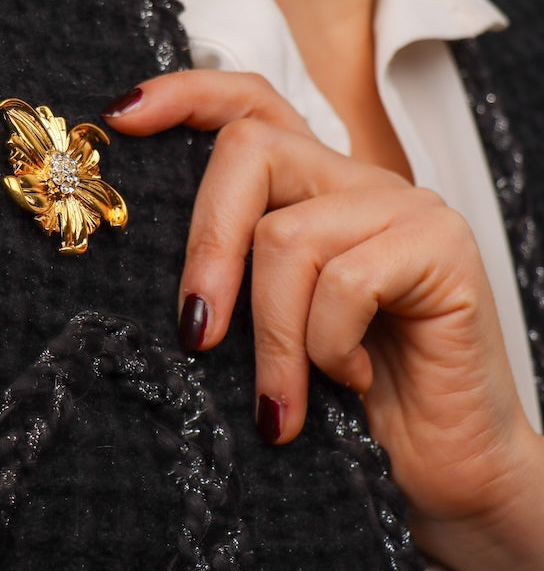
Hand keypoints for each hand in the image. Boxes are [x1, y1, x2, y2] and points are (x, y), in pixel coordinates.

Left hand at [104, 70, 543, 570]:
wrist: (448, 473)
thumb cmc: (345, 407)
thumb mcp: (269, 333)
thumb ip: (231, 279)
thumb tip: (140, 264)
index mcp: (312, 191)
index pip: (252, 105)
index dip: (187, 97)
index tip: (122, 120)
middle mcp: (357, 182)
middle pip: (251, 149)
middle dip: (207, 245)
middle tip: (196, 335)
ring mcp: (404, 207)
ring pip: (288, 235)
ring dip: (272, 339)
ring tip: (282, 404)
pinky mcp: (441, 246)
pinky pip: (346, 280)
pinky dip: (330, 347)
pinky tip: (352, 382)